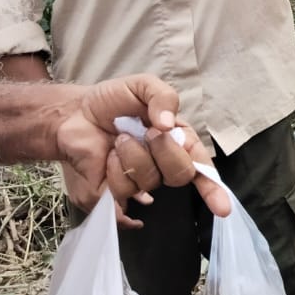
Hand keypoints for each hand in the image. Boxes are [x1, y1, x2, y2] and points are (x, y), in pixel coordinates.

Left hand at [56, 75, 230, 226]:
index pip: (201, 169)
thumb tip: (169, 124)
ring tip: (118, 140)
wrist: (71, 114)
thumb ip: (163, 97)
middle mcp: (161, 166)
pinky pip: (122, 195)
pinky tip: (109, 159)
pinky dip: (115, 172)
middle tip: (148, 131)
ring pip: (149, 182)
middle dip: (165, 151)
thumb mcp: (143, 86)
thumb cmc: (111, 101)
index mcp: (177, 143)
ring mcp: (137, 182)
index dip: (214, 190)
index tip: (223, 208)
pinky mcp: (112, 196)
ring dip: (133, 156)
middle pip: (180, 175)